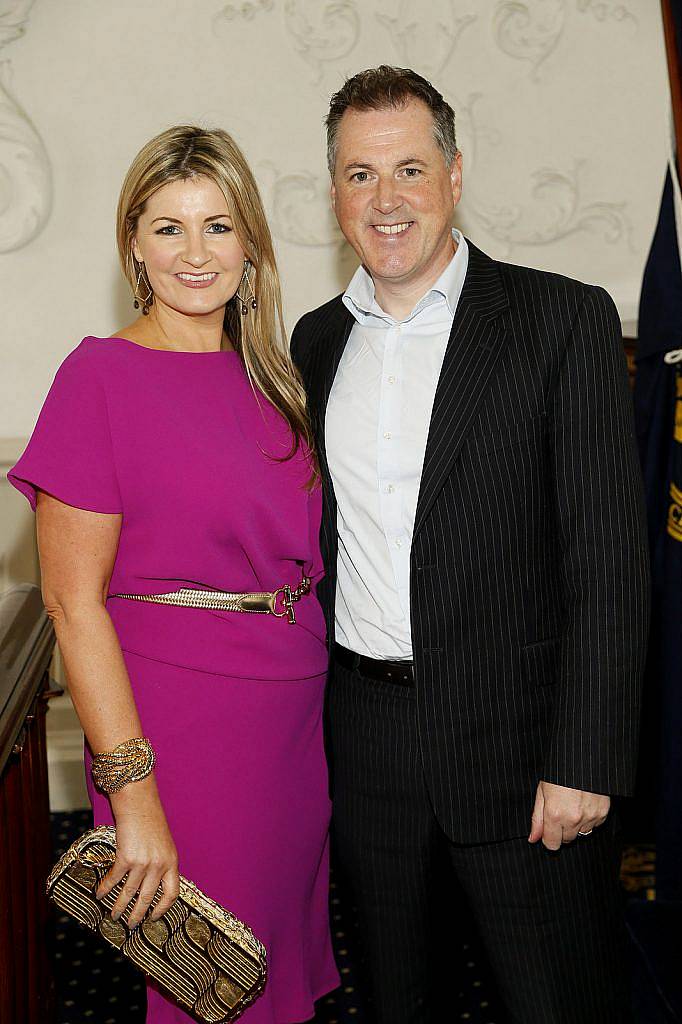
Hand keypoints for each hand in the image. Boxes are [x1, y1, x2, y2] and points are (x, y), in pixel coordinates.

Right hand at [95, 775, 178, 927]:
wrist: (139, 804)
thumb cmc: (151, 821)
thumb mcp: (164, 844)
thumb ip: (161, 863)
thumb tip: (152, 885)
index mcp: (172, 862)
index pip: (172, 893)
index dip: (163, 908)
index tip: (154, 917)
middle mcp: (159, 865)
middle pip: (148, 898)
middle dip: (137, 914)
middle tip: (130, 924)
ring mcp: (142, 863)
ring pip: (129, 892)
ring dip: (119, 906)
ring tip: (114, 915)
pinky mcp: (126, 858)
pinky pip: (114, 879)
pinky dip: (106, 888)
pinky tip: (100, 894)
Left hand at [528, 780, 609, 850]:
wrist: (582, 758)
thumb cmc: (558, 772)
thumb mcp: (542, 792)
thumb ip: (537, 818)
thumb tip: (533, 839)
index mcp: (555, 814)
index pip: (552, 844)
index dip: (548, 837)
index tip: (549, 829)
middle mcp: (573, 819)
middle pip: (567, 840)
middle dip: (562, 830)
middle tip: (561, 810)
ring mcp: (589, 817)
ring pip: (581, 833)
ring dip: (577, 824)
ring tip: (573, 804)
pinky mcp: (602, 813)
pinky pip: (594, 825)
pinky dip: (589, 818)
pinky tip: (585, 802)